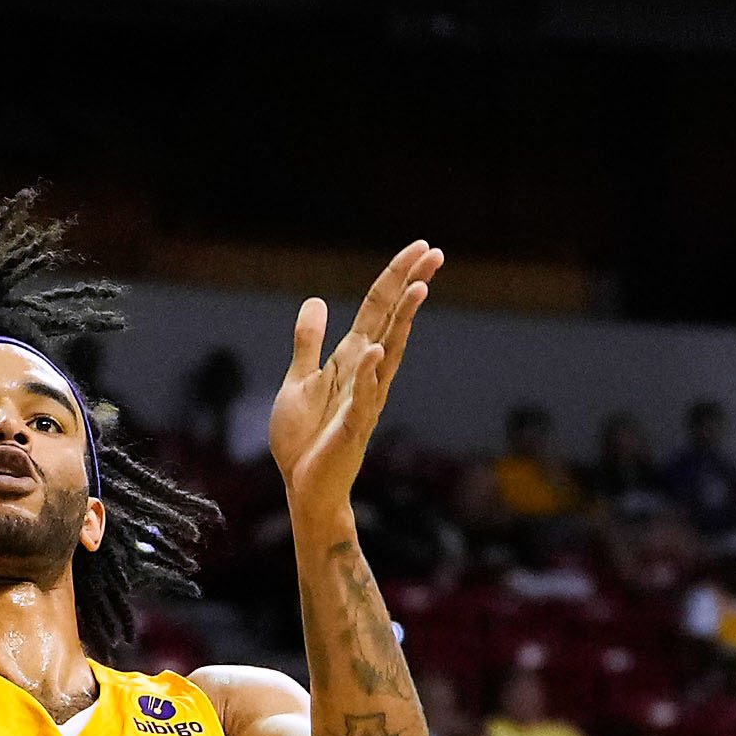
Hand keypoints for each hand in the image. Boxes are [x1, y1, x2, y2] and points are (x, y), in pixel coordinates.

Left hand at [270, 240, 441, 515]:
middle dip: (411, 286)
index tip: (422, 247)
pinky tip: (377, 350)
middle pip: (392, 321)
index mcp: (352, 358)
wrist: (305, 488)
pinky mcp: (353, 428)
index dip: (397, 277)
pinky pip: (365, 397)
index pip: (378, 309)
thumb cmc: (305, 438)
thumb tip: (315, 300)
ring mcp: (364, 399)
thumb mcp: (299, 380)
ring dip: (402, 322)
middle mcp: (366, 373)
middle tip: (436, 253)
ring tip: (419, 290)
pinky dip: (371, 374)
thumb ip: (308, 342)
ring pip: (389, 353)